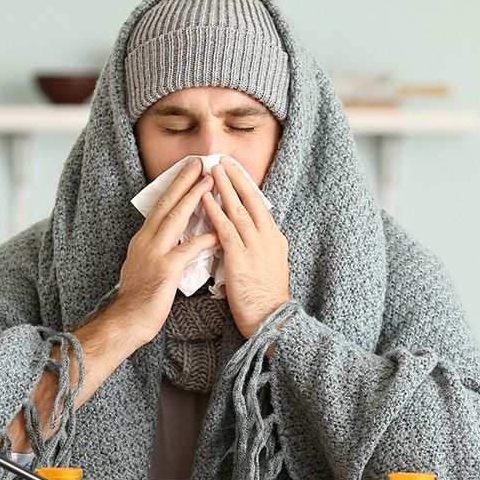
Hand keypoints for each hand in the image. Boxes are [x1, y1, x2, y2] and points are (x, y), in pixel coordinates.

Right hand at [113, 159, 220, 346]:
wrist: (127, 321)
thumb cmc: (140, 297)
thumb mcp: (145, 264)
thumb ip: (159, 248)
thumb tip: (173, 237)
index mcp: (143, 238)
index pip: (160, 206)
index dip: (175, 186)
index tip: (188, 170)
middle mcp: (146, 240)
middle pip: (166, 204)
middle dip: (183, 181)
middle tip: (199, 163)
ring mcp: (154, 253)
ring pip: (175, 219)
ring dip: (193, 199)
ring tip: (209, 183)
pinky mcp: (165, 269)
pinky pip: (187, 249)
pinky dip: (203, 239)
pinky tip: (217, 232)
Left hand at [202, 158, 291, 338]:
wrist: (270, 319)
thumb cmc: (265, 297)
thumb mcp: (269, 264)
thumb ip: (258, 246)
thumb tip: (247, 233)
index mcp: (274, 238)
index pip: (259, 205)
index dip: (246, 186)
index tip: (235, 171)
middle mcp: (267, 237)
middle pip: (251, 201)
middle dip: (236, 178)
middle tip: (223, 160)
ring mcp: (255, 247)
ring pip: (238, 210)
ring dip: (224, 189)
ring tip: (212, 171)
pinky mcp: (241, 259)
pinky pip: (225, 230)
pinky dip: (215, 213)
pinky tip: (205, 200)